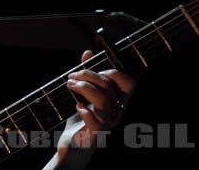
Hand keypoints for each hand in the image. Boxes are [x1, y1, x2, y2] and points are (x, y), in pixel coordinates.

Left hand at [46, 50, 135, 168]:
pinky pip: (96, 122)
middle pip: (108, 86)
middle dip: (88, 75)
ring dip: (83, 88)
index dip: (114, 72)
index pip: (129, 83)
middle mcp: (116, 112)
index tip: (95, 69)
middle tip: (71, 75)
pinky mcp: (96, 135)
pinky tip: (77, 106)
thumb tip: (88, 53)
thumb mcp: (84, 94)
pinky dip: (86, 111)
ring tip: (69, 85)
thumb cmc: (81, 119)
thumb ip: (88, 74)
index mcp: (117, 101)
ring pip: (102, 100)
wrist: (73, 145)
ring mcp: (107, 124)